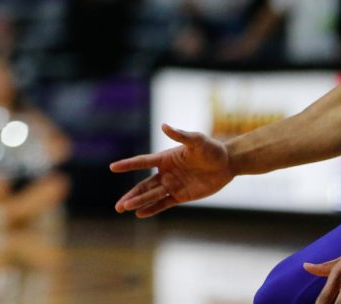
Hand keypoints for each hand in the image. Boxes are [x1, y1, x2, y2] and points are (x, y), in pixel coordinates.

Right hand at [110, 124, 233, 216]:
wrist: (227, 163)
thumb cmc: (212, 148)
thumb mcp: (197, 140)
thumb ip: (180, 135)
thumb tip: (164, 126)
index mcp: (165, 158)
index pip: (142, 162)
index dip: (127, 164)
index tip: (113, 167)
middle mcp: (165, 172)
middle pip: (143, 185)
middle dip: (130, 195)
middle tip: (118, 205)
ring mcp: (172, 185)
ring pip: (151, 195)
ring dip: (138, 202)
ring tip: (123, 209)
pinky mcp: (181, 195)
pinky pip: (164, 203)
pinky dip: (152, 208)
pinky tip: (140, 213)